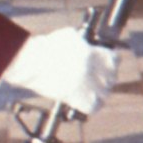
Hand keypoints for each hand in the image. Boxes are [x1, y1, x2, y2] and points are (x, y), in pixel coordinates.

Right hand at [1, 25, 125, 119]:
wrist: (28, 61)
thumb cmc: (45, 47)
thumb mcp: (69, 36)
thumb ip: (84, 41)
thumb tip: (92, 45)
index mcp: (89, 53)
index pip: (113, 60)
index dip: (113, 63)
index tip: (111, 65)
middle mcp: (88, 69)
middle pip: (110, 78)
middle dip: (107, 79)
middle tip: (104, 80)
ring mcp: (81, 84)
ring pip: (103, 94)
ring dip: (102, 93)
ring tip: (98, 92)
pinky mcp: (72, 97)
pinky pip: (92, 106)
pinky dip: (93, 105)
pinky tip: (90, 103)